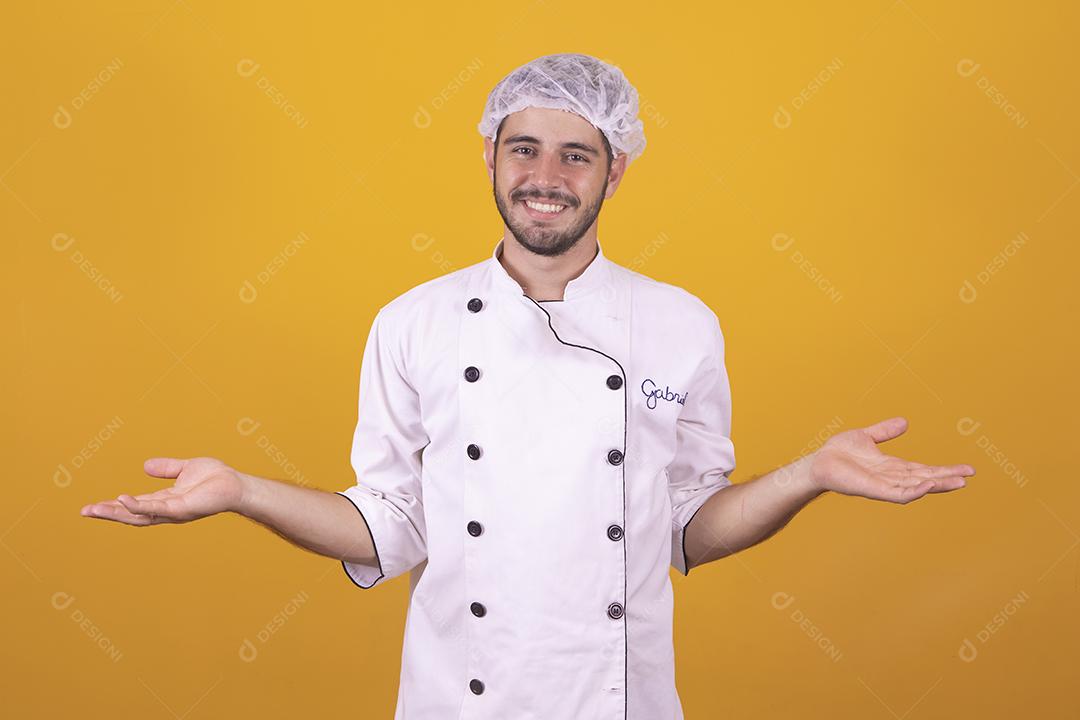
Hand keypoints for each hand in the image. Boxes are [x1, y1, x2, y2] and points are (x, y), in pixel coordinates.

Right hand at [80, 457, 245, 525]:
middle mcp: (166, 510)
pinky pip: (156, 508)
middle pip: (131, 515)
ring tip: (95, 509)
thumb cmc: (215, 478)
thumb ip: (166, 468)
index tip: (93, 506)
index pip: (135, 506)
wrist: (236, 484)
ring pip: (139, 515)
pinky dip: (138, 506)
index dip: (115, 506)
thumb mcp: (185, 468)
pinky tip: (123, 499)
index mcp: (165, 500)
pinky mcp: (182, 508)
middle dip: (108, 513)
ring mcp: (173, 512)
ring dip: (116, 513)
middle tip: (85, 512)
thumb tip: (144, 466)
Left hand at [808, 416, 974, 503]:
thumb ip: (885, 431)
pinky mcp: (873, 490)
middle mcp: (891, 478)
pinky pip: (897, 494)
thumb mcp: (866, 436)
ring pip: (916, 487)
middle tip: (969, 477)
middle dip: (947, 478)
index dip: (944, 469)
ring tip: (958, 483)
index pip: (924, 469)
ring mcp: (883, 485)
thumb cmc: (839, 452)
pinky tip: (927, 485)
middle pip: (925, 479)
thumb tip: (905, 422)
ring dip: (936, 485)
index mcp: (892, 467)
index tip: (967, 469)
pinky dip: (913, 491)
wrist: (818, 462)